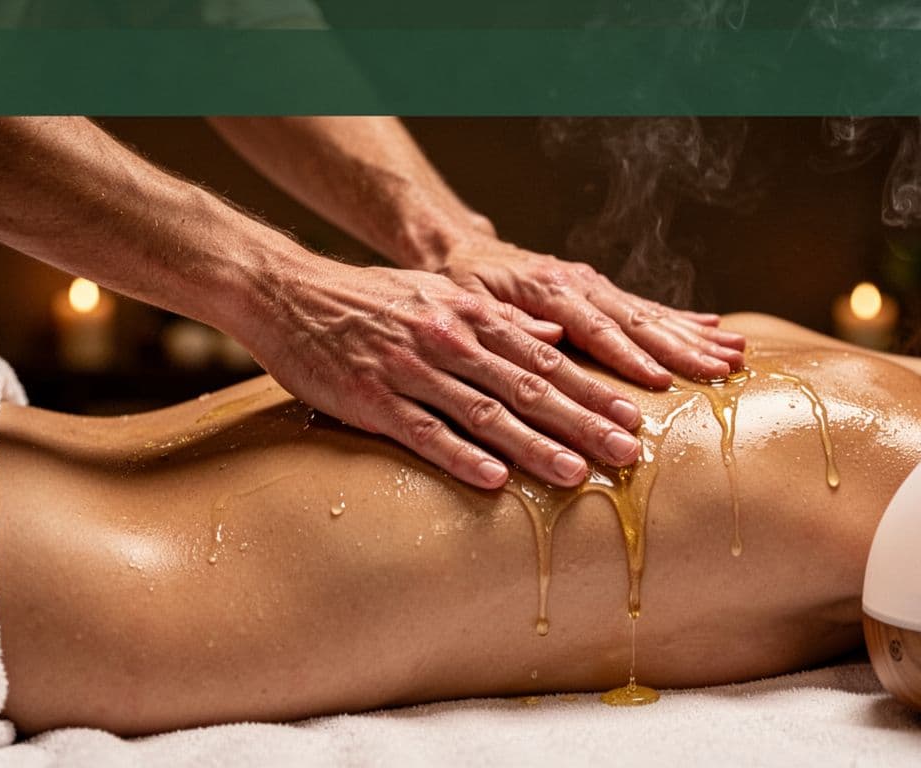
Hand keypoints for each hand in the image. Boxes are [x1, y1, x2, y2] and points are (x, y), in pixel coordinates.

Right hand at [245, 259, 644, 489]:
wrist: (289, 291)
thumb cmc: (370, 298)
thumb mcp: (441, 295)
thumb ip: (500, 318)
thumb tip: (555, 336)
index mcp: (471, 316)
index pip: (546, 358)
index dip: (592, 389)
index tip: (631, 416)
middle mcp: (450, 341)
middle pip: (529, 388)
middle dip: (583, 423)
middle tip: (627, 454)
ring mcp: (411, 371)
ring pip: (485, 413)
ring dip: (535, 446)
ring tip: (576, 474)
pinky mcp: (372, 400)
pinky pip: (423, 433)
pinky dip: (459, 457)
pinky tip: (493, 482)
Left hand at [437, 236, 745, 388]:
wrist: (459, 249)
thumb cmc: (458, 284)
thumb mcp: (468, 304)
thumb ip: (508, 323)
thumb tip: (551, 340)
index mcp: (549, 289)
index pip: (597, 330)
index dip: (630, 358)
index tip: (662, 382)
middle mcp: (580, 283)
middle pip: (638, 321)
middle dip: (683, 349)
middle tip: (723, 370)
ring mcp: (594, 285)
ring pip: (651, 314)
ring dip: (695, 336)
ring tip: (735, 354)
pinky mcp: (601, 290)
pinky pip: (648, 306)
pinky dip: (684, 318)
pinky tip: (716, 328)